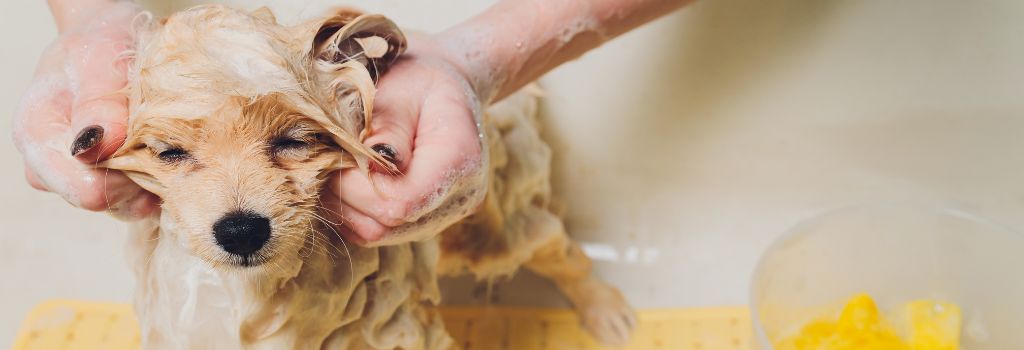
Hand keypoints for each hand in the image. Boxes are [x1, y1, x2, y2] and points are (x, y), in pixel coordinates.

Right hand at [12, 1, 157, 218]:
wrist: (109, 41)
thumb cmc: (99, 45)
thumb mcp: (99, 59)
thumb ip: (98, 101)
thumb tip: (97, 144)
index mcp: (38, 136)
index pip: (83, 189)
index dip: (123, 175)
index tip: (145, 141)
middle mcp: (51, 165)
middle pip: (106, 201)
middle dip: (138, 174)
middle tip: (158, 135)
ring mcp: (78, 175)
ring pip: (123, 205)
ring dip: (150, 178)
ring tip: (159, 139)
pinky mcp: (105, 180)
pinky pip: (137, 201)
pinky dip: (157, 181)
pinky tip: (163, 154)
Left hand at [322, 33, 486, 245]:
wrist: (444, 90)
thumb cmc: (420, 82)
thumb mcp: (403, 88)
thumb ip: (388, 126)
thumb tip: (368, 164)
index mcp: (461, 161)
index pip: (401, 201)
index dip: (356, 186)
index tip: (337, 152)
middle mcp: (458, 198)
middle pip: (386, 223)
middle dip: (345, 194)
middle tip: (329, 156)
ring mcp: (442, 216)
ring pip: (377, 234)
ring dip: (344, 204)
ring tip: (337, 164)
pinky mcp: (423, 222)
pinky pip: (376, 231)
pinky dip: (352, 210)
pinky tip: (348, 179)